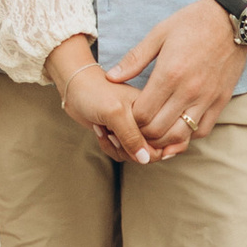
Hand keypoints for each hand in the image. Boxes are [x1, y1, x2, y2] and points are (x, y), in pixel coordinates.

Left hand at [43, 38, 153, 161]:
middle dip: (130, 149)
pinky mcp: (127, 134)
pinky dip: (111, 147)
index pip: (170, 138)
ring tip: (106, 129)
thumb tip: (145, 159)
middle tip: (114, 133)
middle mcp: (152, 117)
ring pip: (138, 156)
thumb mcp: (115, 113)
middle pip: (154, 152)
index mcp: (157, 105)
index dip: (149, 145)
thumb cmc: (95, 91)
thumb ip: (132, 136)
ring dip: (117, 148)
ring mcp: (139, 127)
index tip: (126, 135)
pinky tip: (101, 131)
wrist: (75, 87)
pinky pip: (125, 154)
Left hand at [101, 0, 246, 155]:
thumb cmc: (193, 22)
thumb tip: (111, 77)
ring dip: (163, 140)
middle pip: (158, 130)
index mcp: (169, 73)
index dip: (129, 120)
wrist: (232, 18)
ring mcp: (207, 98)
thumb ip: (135, 59)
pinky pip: (202, 131)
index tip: (126, 114)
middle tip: (135, 127)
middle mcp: (188, 90)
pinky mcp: (221, 101)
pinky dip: (187, 135)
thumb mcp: (159, 33)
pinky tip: (177, 127)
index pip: (142, 114)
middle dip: (142, 133)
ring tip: (154, 132)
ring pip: (180, 136)